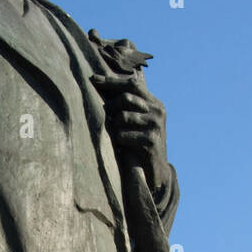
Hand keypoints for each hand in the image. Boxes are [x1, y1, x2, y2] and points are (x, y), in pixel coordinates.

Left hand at [91, 69, 169, 197]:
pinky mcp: (151, 141)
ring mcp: (156, 126)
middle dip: (111, 106)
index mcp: (155, 104)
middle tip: (106, 116)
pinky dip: (119, 142)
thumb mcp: (139, 122)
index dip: (112, 82)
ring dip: (115, 128)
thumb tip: (104, 84)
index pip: (133, 84)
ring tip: (120, 137)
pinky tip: (125, 148)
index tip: (93, 79)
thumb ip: (129, 105)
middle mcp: (158, 111)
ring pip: (122, 117)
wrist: (157, 172)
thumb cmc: (141, 145)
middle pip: (126, 98)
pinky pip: (123, 135)